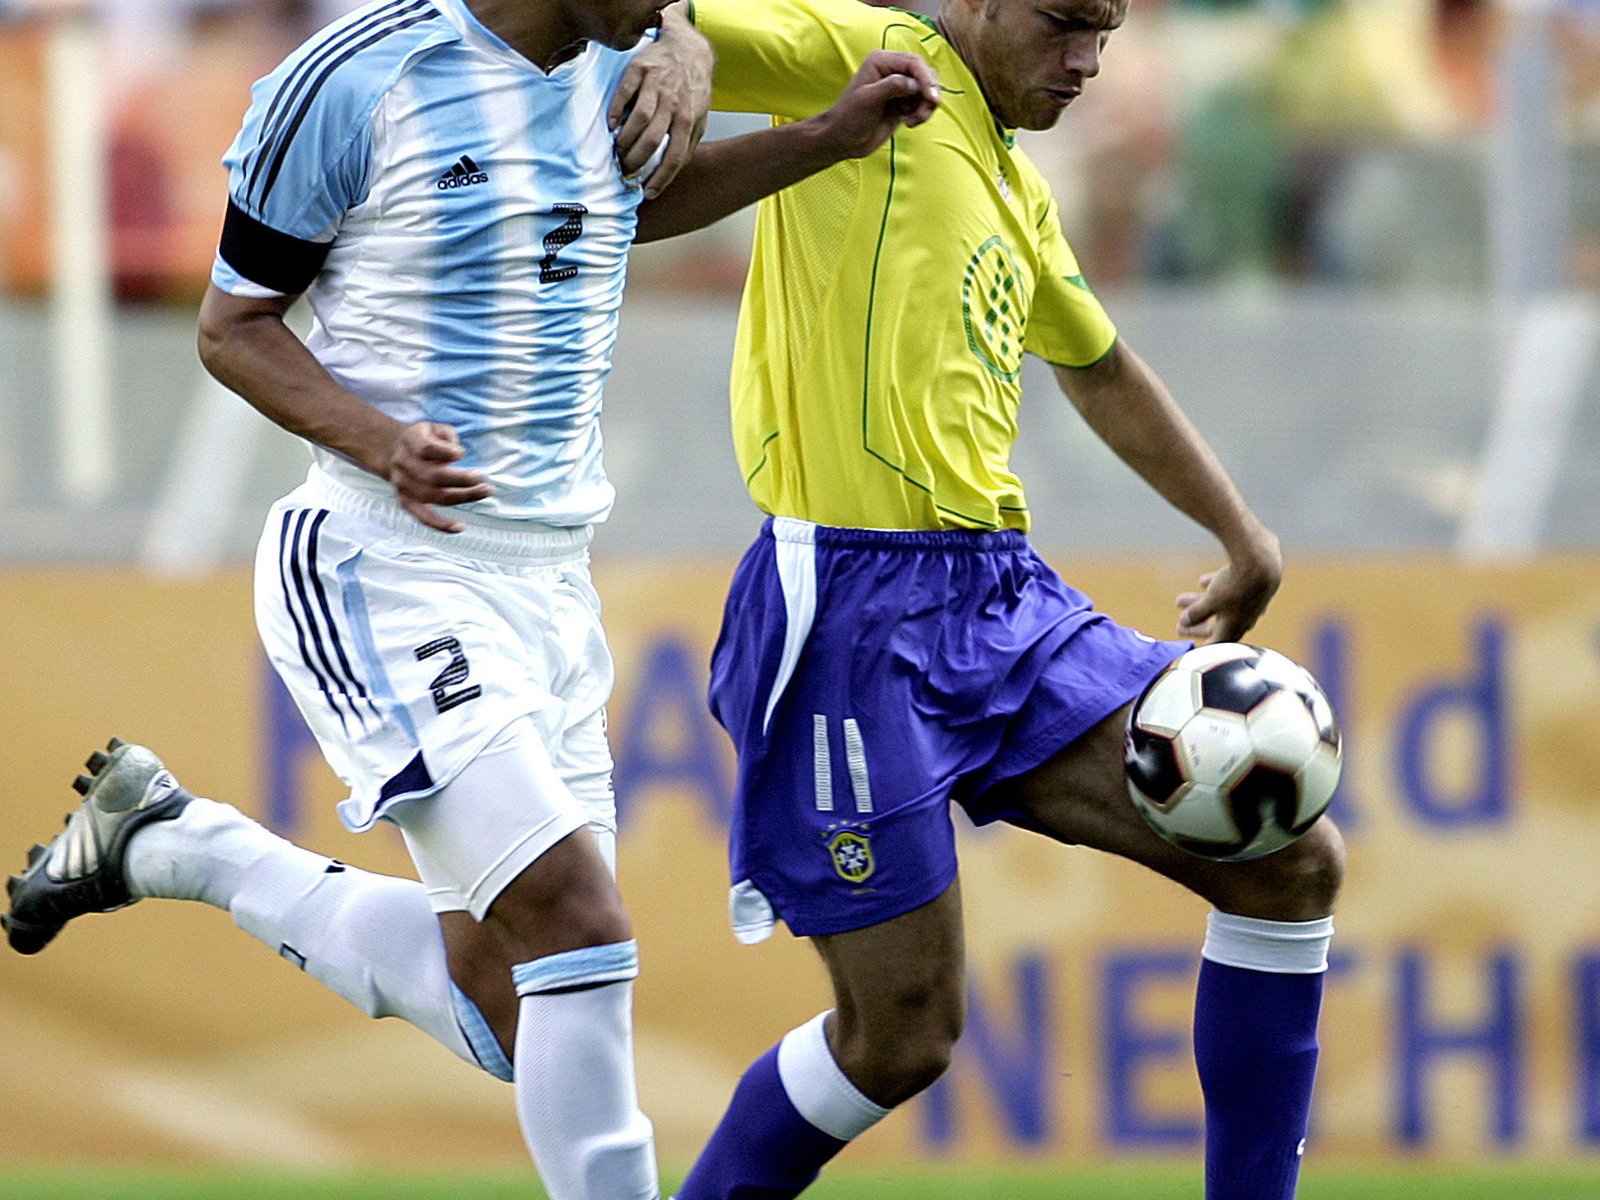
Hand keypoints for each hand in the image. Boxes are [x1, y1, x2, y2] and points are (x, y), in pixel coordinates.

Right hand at [386, 421, 491, 532]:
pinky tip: (460, 527)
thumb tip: (456, 455)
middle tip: (482, 479)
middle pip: (433, 476)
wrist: (394, 451)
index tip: (462, 453)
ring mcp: (403, 484)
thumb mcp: (434, 427)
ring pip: (434, 496)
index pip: (426, 448)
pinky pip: (423, 517)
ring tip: (485, 491)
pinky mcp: (406, 501)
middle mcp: (403, 463)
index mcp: (410, 440)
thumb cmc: (424, 439)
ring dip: (462, 497)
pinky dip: (441, 524)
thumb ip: (447, 435)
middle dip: (462, 479)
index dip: (445, 451)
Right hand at [608, 4, 711, 197]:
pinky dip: (615, 112)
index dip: (661, 177)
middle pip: (652, 140)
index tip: (648, 192)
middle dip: (636, 161)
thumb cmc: (692, 88)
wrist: (687, 49)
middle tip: (625, 170)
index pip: (675, 155)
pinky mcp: (639, 70)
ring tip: (618, 150)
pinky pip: (624, 94)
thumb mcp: (698, 116)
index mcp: (688, 119)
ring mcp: (656, 85)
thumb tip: (673, 170)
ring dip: (624, 140)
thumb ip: (688, 142)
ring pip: (638, 120)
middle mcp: (673, 103)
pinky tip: (611, 125)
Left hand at [812, 50, 939, 160]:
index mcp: (882, 61)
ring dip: (926, 106)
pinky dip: (922, 114)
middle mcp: (892, 70)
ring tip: (913, 121)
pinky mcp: (903, 103)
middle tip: (921, 114)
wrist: (843, 140)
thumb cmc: (849, 117)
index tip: (931, 98)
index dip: (926, 79)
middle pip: (925, 74)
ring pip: (927, 90)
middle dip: (929, 94)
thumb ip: (892, 86)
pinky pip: (923, 104)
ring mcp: (899, 87)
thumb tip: (915, 83)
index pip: (914, 63)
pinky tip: (909, 123)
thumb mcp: (868, 99)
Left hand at [1175, 537, 1281, 643]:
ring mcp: (1250, 604)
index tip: (1186, 640)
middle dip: (1196, 623)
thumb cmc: (1234, 588)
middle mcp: (1244, 619)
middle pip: (1217, 626)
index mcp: (1234, 629)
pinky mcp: (1253, 587)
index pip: (1215, 643)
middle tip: (1180, 623)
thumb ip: (1198, 614)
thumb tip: (1185, 621)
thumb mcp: (1211, 603)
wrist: (1261, 564)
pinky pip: (1231, 591)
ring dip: (1200, 604)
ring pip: (1221, 608)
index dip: (1198, 642)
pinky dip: (1216, 588)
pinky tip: (1202, 582)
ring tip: (1179, 600)